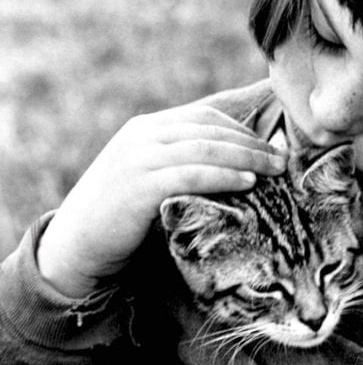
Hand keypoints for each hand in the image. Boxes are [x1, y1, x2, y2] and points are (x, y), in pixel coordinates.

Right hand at [37, 100, 285, 297]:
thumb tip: (234, 170)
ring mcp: (138, 158)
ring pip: (205, 148)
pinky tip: (248, 182)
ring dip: (246, 156)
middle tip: (284, 158)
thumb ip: (180, 167)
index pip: (205, 117)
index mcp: (146, 129)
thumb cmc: (120, 220)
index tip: (272, 146)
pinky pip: (191, 174)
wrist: (76, 246)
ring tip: (275, 170)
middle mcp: (141, 136)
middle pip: (210, 130)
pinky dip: (224, 175)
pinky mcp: (139, 185)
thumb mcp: (149, 181)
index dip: (242, 130)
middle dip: (252, 143)